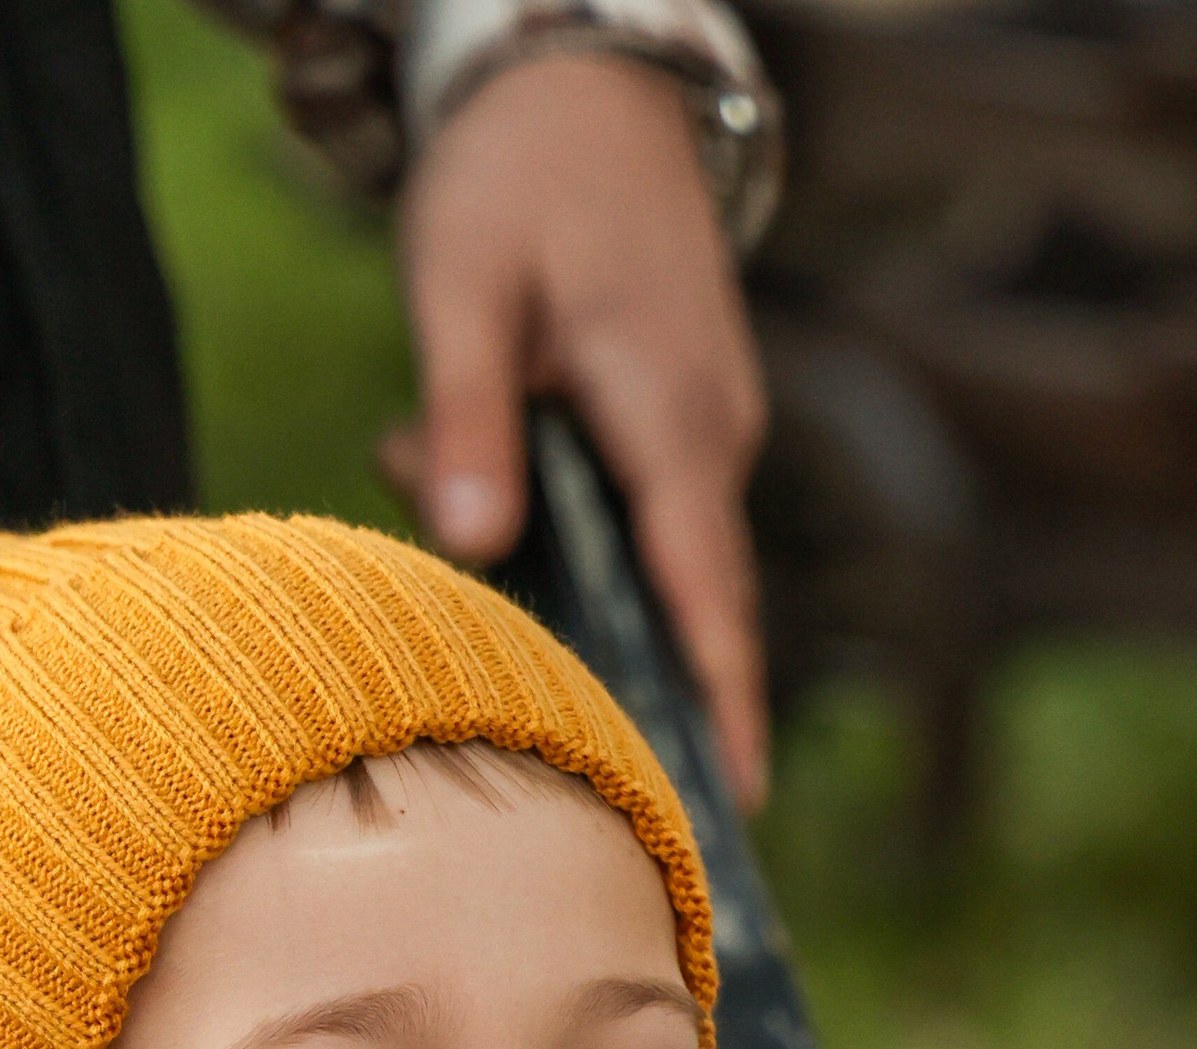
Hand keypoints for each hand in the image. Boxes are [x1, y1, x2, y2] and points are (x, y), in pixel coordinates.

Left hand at [387, 50, 769, 802]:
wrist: (582, 72)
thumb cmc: (516, 170)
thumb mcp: (462, 284)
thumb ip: (465, 417)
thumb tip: (472, 546)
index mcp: (670, 413)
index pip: (705, 589)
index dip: (721, 700)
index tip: (734, 802)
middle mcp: (712, 434)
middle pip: (701, 604)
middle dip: (676, 709)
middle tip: (650, 826)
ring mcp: (710, 428)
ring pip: (663, 562)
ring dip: (596, 616)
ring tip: (535, 671)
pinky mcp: (686, 421)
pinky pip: (646, 519)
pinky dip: (587, 553)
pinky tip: (500, 546)